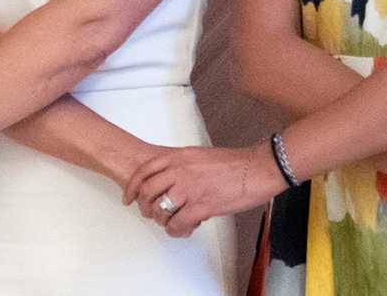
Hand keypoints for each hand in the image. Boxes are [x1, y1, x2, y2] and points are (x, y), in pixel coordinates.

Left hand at [123, 144, 282, 236]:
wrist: (258, 169)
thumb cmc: (234, 164)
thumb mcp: (199, 155)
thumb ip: (181, 164)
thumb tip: (170, 177)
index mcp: (178, 157)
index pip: (144, 171)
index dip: (132, 186)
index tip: (128, 196)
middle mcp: (180, 171)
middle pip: (147, 191)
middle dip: (144, 206)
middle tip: (149, 213)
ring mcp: (190, 189)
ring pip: (160, 209)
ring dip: (162, 220)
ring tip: (170, 222)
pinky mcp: (202, 206)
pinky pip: (178, 223)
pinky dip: (176, 230)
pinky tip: (183, 230)